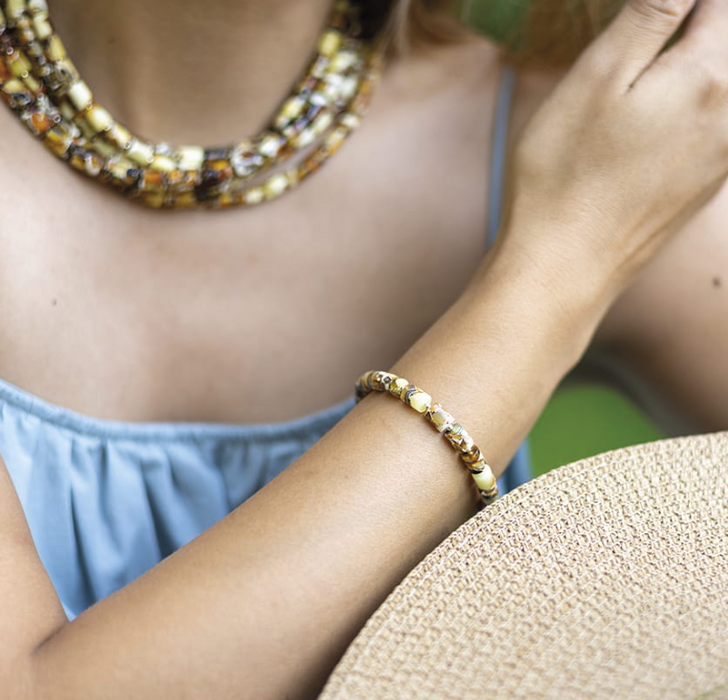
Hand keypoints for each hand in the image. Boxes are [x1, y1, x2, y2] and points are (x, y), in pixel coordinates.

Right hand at [498, 0, 727, 297]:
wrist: (565, 268)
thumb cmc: (564, 179)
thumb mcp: (594, 81)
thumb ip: (649, 17)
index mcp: (707, 77)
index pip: (718, 5)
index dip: (685, 5)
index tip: (652, 17)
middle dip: (699, 30)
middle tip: (655, 39)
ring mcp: (725, 155)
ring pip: (726, 88)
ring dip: (702, 66)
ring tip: (649, 79)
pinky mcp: (708, 184)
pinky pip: (722, 124)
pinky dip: (705, 103)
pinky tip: (665, 111)